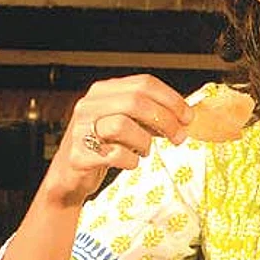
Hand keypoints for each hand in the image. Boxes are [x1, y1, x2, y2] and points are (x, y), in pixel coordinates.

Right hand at [45, 74, 192, 204]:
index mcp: (103, 91)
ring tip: (144, 150)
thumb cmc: (104, 147)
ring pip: (123, 125)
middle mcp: (89, 105)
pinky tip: (129, 161)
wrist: (71, 176)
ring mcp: (80, 130)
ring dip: (144, 142)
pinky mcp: (78, 155)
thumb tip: (185, 116)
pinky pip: (113, 154)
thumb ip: (150, 116)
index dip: (171, 99)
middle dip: (165, 120)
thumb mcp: (127, 124)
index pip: (143, 83)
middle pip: (135, 102)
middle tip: (179, 137)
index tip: (188, 116)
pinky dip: (130, 160)